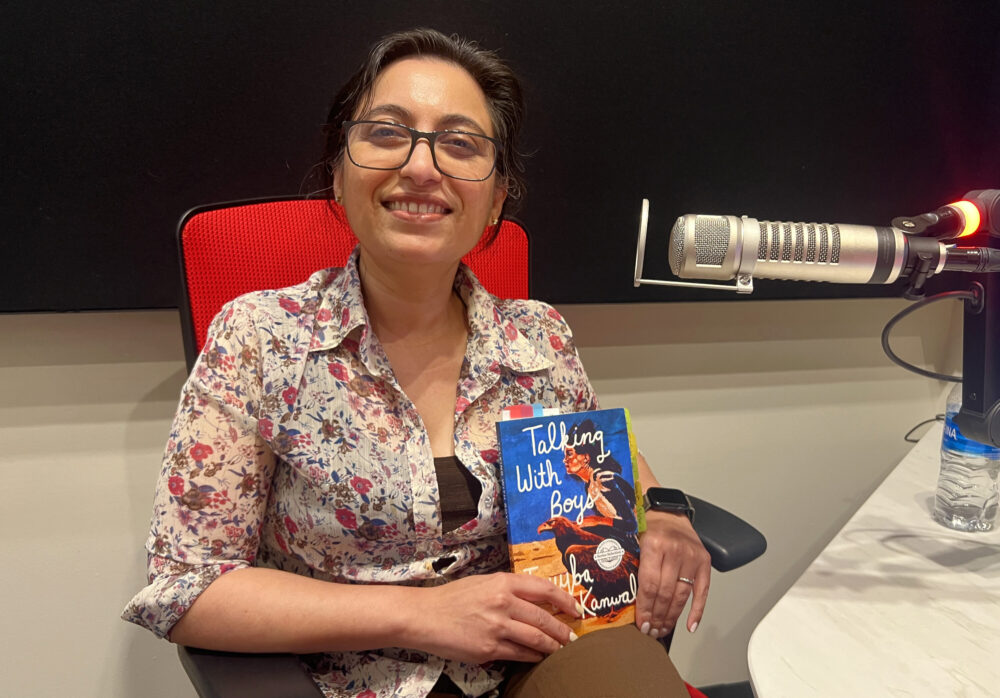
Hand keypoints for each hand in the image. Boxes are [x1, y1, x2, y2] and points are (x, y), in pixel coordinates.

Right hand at [412, 572, 580, 663]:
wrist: (424, 616)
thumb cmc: (452, 598)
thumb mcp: (483, 583)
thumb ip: (508, 589)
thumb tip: (535, 600)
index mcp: (502, 583)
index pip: (544, 589)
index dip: (564, 600)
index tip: (575, 608)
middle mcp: (503, 603)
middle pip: (544, 618)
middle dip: (561, 629)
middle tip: (571, 636)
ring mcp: (496, 627)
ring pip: (536, 639)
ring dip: (552, 646)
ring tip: (559, 648)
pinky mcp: (488, 649)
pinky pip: (519, 654)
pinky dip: (532, 656)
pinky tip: (537, 656)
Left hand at [635, 510, 710, 638]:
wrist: (667, 509)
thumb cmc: (647, 526)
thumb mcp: (632, 540)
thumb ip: (630, 566)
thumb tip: (623, 600)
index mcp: (654, 544)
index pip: (649, 585)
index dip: (645, 609)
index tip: (641, 625)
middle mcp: (675, 550)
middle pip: (665, 593)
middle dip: (657, 616)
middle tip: (651, 631)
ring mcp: (692, 556)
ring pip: (682, 595)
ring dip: (672, 617)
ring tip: (663, 629)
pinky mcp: (704, 561)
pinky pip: (702, 590)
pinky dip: (697, 610)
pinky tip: (690, 624)